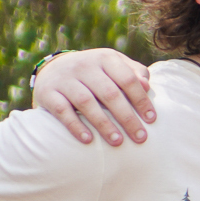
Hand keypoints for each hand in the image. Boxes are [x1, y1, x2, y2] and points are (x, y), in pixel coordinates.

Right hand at [33, 49, 153, 145]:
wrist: (52, 68)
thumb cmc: (95, 72)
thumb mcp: (114, 65)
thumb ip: (133, 73)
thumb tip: (147, 86)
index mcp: (105, 58)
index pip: (127, 79)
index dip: (141, 100)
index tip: (152, 120)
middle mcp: (84, 66)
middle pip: (109, 93)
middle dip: (127, 117)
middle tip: (140, 137)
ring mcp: (65, 79)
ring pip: (86, 102)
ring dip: (104, 124)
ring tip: (118, 142)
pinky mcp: (47, 93)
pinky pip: (62, 111)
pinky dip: (75, 126)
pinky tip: (88, 140)